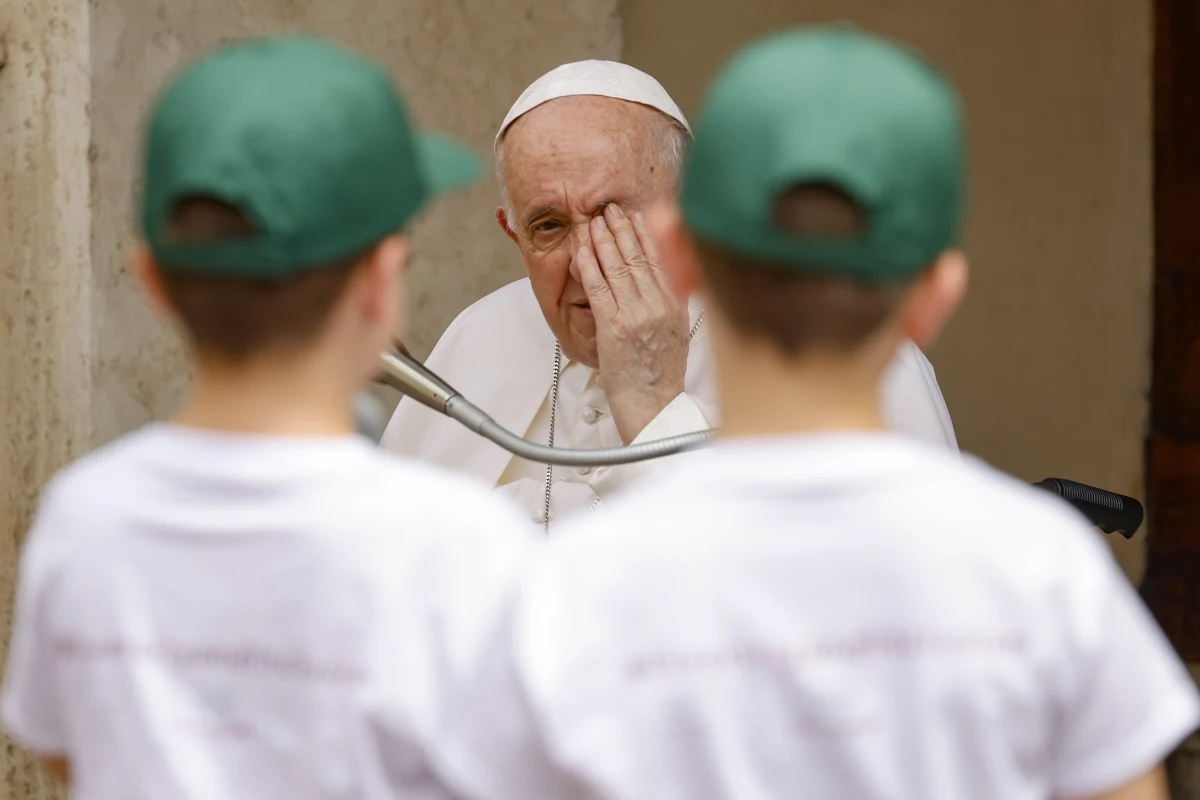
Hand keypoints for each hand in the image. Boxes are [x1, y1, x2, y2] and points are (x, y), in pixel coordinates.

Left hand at [574, 204, 689, 442]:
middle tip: (609, 210)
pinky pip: (598, 289)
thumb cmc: (661, 379)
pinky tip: (581, 252)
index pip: (661, 260)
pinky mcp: (614, 327)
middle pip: (639, 257)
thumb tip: (661, 283)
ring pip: (617, 268)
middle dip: (622, 229)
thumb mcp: (676, 335)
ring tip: (593, 223)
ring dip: (602, 241)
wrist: (655, 408)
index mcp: (676, 306)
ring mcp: (637, 315)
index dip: (647, 234)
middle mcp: (660, 306)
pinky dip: (588, 268)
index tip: (638, 216)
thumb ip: (669, 306)